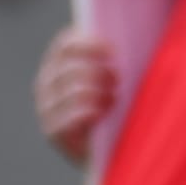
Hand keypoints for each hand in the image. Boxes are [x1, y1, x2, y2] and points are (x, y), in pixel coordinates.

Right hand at [33, 28, 115, 166]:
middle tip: (118, 79)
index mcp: (59, 65)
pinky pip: (67, 117)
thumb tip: (139, 32)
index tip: (114, 50)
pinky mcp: (52, 132)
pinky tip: (101, 113)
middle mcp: (47, 84)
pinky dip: (87, 112)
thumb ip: (119, 58)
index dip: (89, 43)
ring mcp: (46, 108)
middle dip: (98, 71)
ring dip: (97, 92)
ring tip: (114, 98)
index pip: (65, 44)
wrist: (112, 152)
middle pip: (69, 67)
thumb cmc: (121, 109)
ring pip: (70, 90)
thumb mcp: (120, 79)